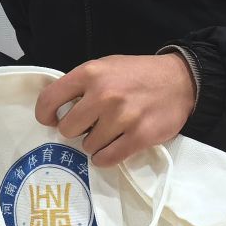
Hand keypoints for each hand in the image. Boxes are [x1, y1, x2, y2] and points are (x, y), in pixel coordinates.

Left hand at [34, 55, 194, 169]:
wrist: (180, 81)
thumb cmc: (137, 74)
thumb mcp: (105, 67)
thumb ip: (81, 85)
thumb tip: (57, 110)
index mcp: (90, 73)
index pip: (49, 99)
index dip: (45, 114)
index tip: (51, 120)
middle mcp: (103, 94)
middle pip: (67, 129)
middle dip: (76, 130)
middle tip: (89, 125)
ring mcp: (122, 117)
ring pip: (88, 146)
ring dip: (94, 143)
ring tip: (108, 132)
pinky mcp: (139, 136)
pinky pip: (107, 159)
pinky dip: (104, 157)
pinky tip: (110, 148)